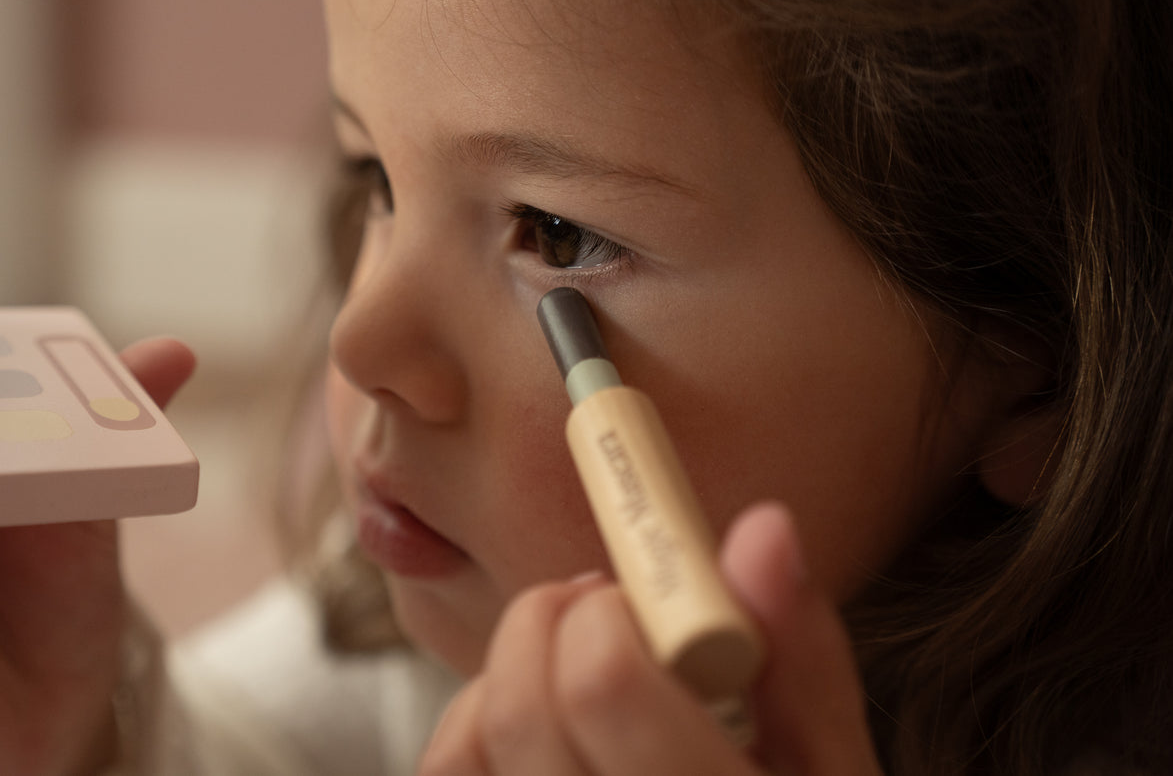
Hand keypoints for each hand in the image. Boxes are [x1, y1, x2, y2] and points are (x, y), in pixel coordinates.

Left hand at [418, 502, 882, 775]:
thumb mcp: (831, 765)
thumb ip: (799, 656)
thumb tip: (762, 529)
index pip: (604, 686)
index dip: (612, 615)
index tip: (646, 602)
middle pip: (522, 711)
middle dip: (552, 623)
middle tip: (605, 608)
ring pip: (469, 743)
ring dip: (511, 669)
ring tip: (577, 658)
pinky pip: (449, 773)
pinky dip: (475, 722)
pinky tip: (539, 715)